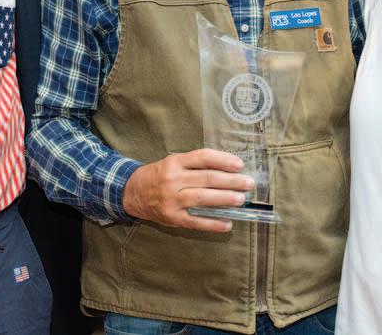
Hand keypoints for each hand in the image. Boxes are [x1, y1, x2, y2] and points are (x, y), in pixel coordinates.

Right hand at [122, 148, 253, 232]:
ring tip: (241, 199)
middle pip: (207, 178)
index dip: (223, 160)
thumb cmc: (159, 175)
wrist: (133, 192)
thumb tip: (227, 171)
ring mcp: (172, 199)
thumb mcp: (174, 162)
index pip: (203, 157)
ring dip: (225, 199)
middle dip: (232, 181)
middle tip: (249, 184)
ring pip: (203, 198)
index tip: (240, 165)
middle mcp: (173, 179)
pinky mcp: (172, 217)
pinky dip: (213, 223)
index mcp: (175, 162)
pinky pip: (196, 222)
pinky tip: (227, 223)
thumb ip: (196, 165)